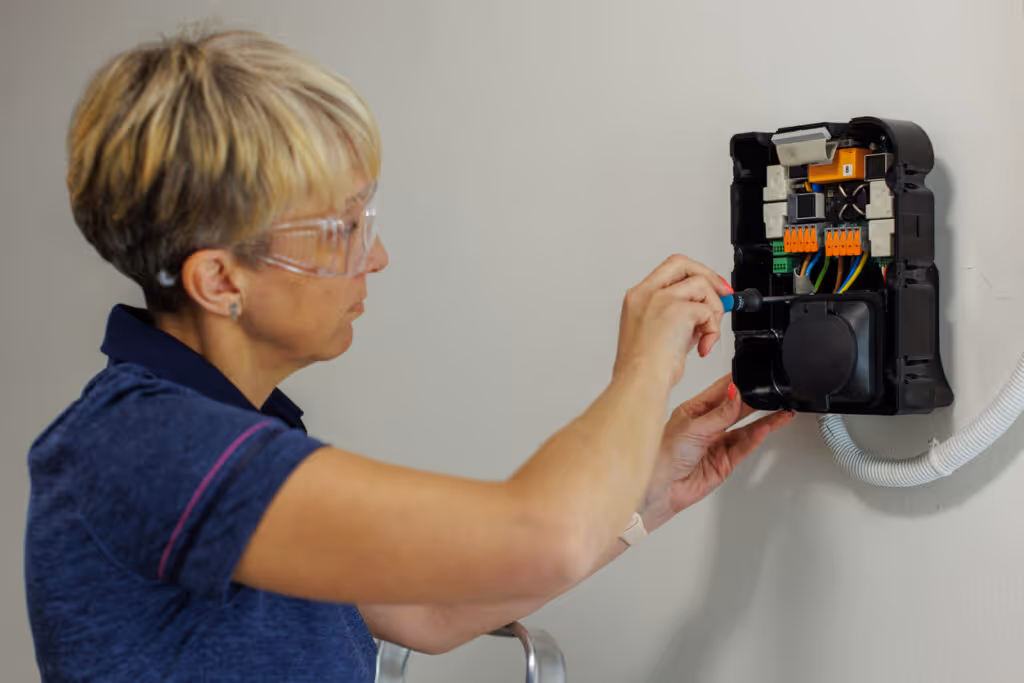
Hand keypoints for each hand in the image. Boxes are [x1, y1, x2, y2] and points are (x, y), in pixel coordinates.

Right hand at [613, 255, 730, 387]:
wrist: (639, 382)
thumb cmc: (644, 368)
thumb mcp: (657, 334)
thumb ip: (678, 318)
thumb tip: (705, 312)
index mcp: (637, 298)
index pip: (668, 269)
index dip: (693, 273)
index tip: (710, 287)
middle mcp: (646, 293)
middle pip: (683, 264)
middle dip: (709, 278)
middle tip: (724, 295)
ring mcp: (660, 299)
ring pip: (701, 285)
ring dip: (713, 311)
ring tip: (705, 336)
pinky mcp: (676, 310)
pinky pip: (708, 310)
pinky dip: (712, 330)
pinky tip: (702, 347)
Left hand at [641, 374, 794, 530]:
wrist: (662, 489)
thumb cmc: (664, 456)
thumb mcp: (692, 428)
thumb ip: (719, 414)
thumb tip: (736, 394)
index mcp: (694, 411)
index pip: (721, 391)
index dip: (737, 383)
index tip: (753, 374)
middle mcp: (707, 426)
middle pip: (737, 409)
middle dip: (755, 400)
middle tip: (772, 392)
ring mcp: (717, 443)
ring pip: (746, 428)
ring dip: (764, 420)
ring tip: (781, 411)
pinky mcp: (725, 461)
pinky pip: (745, 446)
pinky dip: (757, 437)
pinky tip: (766, 428)